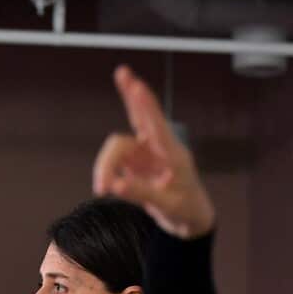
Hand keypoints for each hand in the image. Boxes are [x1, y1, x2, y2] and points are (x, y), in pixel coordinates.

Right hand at [93, 65, 216, 239]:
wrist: (190, 221)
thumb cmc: (186, 210)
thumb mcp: (167, 205)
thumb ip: (141, 193)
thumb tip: (115, 185)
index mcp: (172, 154)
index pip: (156, 124)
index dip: (144, 104)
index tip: (135, 84)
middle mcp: (157, 149)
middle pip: (137, 117)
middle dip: (129, 97)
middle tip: (122, 72)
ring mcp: (144, 157)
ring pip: (116, 148)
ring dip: (105, 165)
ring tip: (101, 189)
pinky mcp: (135, 166)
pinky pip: (114, 163)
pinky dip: (106, 173)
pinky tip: (106, 187)